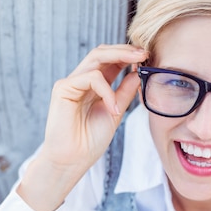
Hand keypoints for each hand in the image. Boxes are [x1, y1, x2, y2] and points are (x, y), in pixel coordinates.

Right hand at [18, 44, 146, 210]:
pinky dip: (107, 90)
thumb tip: (138, 73)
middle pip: (102, 52)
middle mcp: (80, 80)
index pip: (110, 61)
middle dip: (125, 49)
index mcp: (93, 86)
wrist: (72, 161)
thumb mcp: (115, 112)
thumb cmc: (90, 141)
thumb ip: (124, 92)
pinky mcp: (62, 88)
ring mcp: (70, 82)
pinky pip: (90, 78)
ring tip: (138, 63)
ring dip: (120, 57)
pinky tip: (114, 107)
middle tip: (145, 52)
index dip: (128, 55)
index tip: (148, 56)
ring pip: (96, 57)